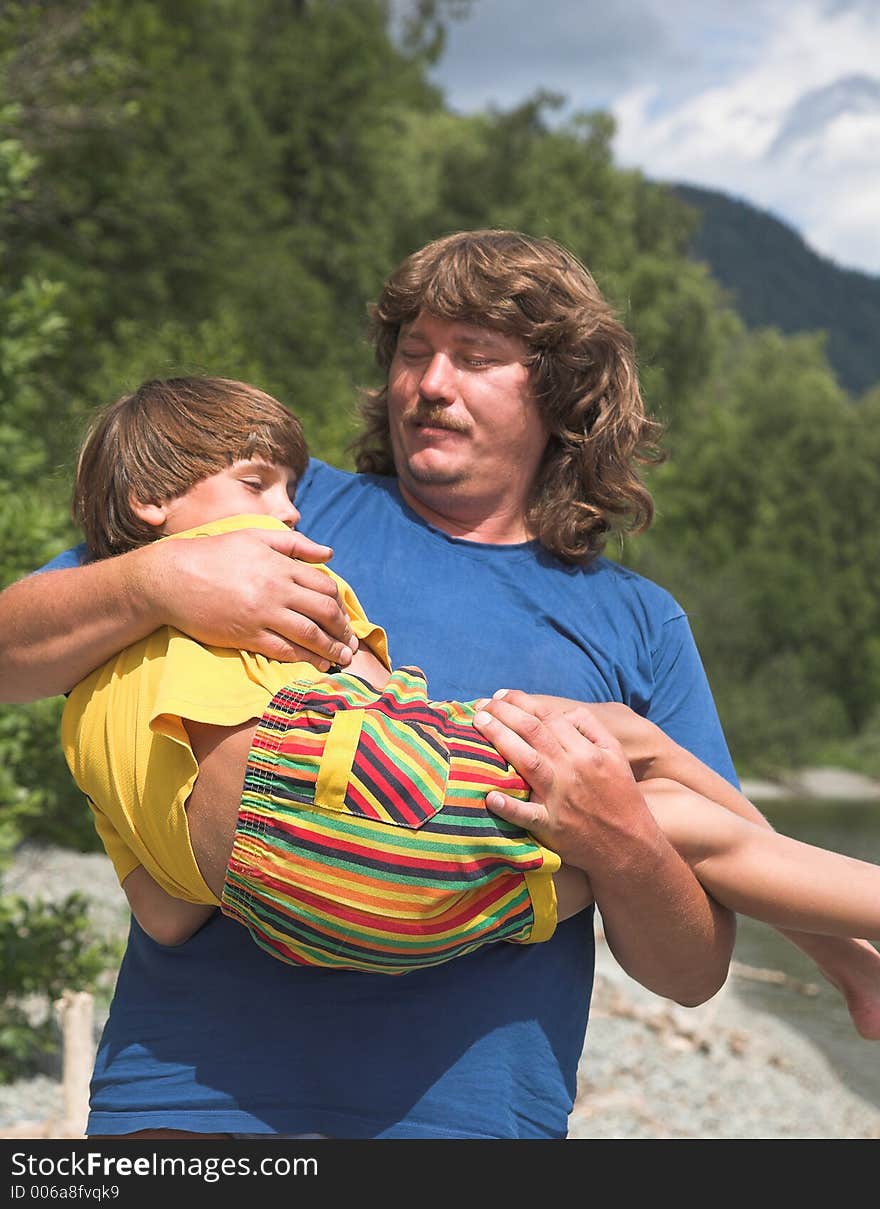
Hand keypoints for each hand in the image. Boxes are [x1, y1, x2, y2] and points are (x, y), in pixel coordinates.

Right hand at [145, 526, 358, 670]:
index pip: (325, 586)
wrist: (171, 578)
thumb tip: (329, 554)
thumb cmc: (213, 554)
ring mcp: (262, 613)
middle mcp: (276, 589)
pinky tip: (317, 663)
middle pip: (324, 611)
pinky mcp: (246, 635)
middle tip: (350, 642)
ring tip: (344, 658)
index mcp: (280, 565)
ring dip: (332, 648)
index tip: (343, 616)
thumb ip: (295, 544)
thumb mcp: (254, 537)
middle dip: (343, 629)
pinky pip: (285, 650)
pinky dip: (306, 658)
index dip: (340, 604)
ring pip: (310, 634)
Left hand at [472, 691, 648, 869]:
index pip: (548, 717)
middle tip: (481, 706)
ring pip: (528, 761)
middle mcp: (573, 769)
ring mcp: (561, 798)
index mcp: (587, 751)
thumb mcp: (615, 755)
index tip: (500, 696)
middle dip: (504, 713)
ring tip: (479, 724)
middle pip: (534, 732)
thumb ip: (592, 728)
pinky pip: (528, 815)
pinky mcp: (553, 826)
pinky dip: (509, 806)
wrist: (629, 845)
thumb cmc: (619, 796)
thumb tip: (563, 713)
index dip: (522, 702)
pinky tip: (490, 797)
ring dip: (501, 739)